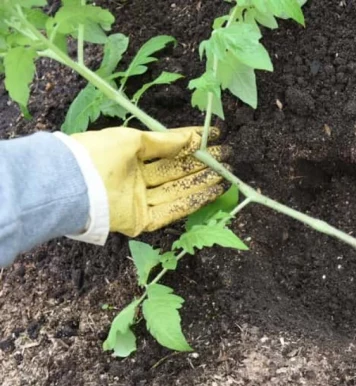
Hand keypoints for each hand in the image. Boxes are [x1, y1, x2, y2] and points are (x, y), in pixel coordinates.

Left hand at [71, 126, 229, 236]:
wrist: (72, 183)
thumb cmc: (97, 154)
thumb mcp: (132, 140)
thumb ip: (163, 140)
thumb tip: (190, 137)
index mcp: (130, 158)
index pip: (167, 151)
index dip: (191, 144)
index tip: (214, 137)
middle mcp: (136, 180)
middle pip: (175, 172)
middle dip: (201, 165)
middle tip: (226, 158)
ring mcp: (140, 201)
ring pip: (177, 190)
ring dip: (202, 183)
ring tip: (225, 174)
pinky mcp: (142, 220)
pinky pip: (172, 210)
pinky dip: (193, 201)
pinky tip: (212, 192)